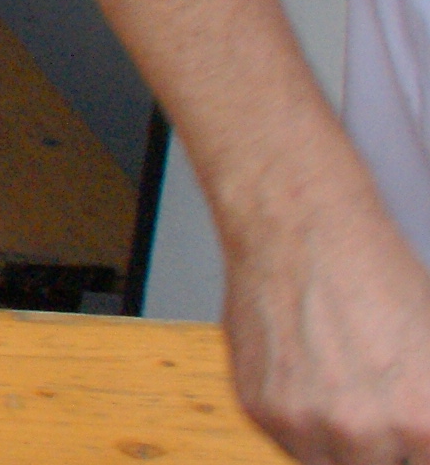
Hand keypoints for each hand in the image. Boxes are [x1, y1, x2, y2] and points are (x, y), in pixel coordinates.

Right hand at [222, 200, 429, 462]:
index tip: (410, 433)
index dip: (417, 445)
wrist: (302, 234)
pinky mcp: (260, 409)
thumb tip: (419, 429)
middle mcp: (364, 434)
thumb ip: (425, 409)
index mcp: (422, 423)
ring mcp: (306, 424)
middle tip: (377, 412)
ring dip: (341, 446)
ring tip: (344, 395)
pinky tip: (310, 378)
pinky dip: (300, 422)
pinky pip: (288, 442)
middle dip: (384, 450)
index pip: (422, 462)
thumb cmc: (377, 278)